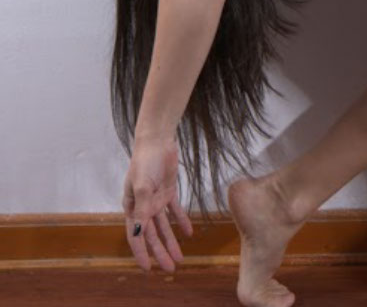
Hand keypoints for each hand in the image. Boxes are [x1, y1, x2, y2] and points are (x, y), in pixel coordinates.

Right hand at [122, 135, 193, 271]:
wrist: (158, 141)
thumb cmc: (145, 161)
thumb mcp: (143, 185)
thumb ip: (142, 208)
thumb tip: (140, 232)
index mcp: (132, 207)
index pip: (136, 236)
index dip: (141, 253)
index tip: (147, 269)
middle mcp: (144, 207)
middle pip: (153, 235)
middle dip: (160, 252)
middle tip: (170, 268)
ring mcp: (156, 200)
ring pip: (164, 227)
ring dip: (171, 242)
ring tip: (180, 257)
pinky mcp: (168, 192)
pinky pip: (175, 211)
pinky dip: (182, 222)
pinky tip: (189, 233)